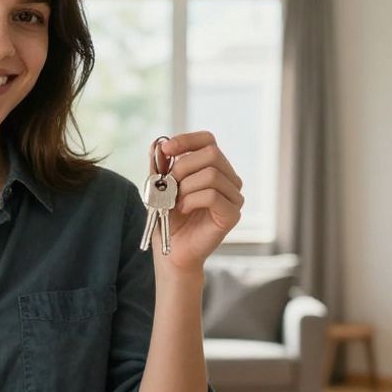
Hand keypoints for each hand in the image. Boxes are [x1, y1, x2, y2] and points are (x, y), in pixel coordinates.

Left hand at [149, 131, 243, 273]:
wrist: (172, 251)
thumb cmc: (169, 219)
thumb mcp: (159, 187)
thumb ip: (159, 166)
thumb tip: (157, 144)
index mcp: (214, 167)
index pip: (208, 140)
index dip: (186, 140)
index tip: (165, 150)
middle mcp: (229, 179)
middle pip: (212, 153)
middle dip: (183, 166)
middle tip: (169, 185)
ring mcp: (234, 197)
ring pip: (212, 174)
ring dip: (185, 187)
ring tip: (176, 202)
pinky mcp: (232, 215)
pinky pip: (212, 195)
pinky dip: (191, 200)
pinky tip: (183, 209)